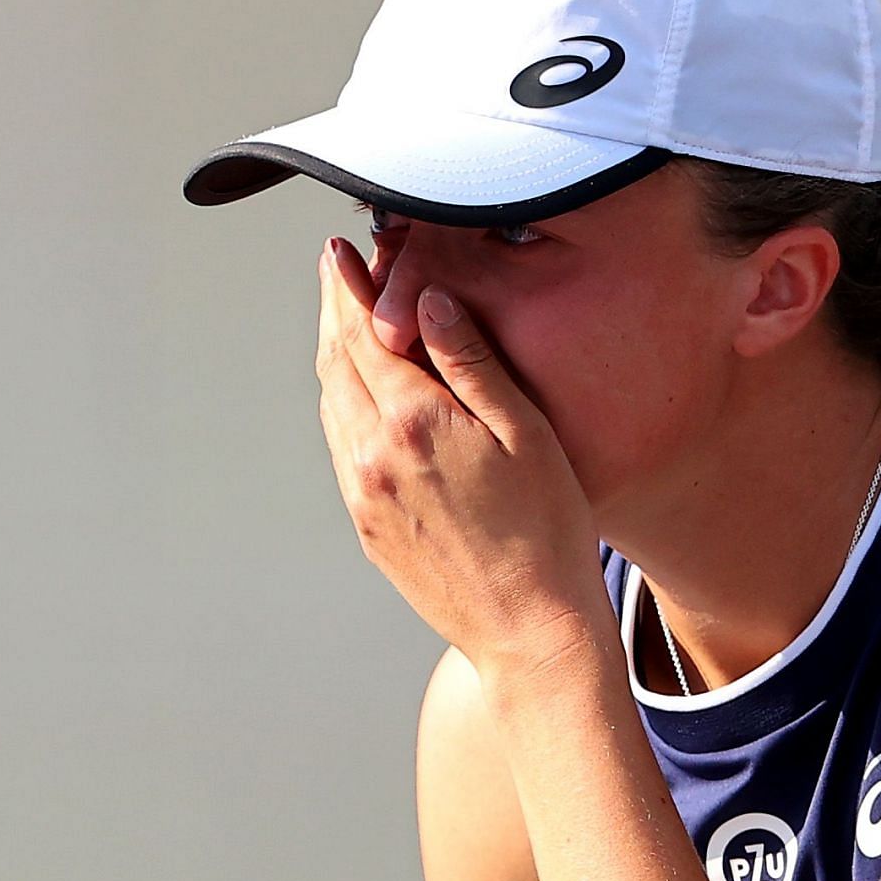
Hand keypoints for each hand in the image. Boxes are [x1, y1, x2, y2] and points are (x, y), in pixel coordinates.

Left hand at [314, 237, 609, 678]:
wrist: (530, 630)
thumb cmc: (549, 530)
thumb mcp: (526, 433)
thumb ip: (473, 362)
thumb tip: (427, 301)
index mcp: (414, 421)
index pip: (363, 332)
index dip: (348, 286)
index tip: (340, 250)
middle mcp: (373, 455)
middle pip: (336, 362)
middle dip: (335, 311)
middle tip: (337, 271)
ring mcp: (363, 494)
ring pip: (332, 405)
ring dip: (334, 357)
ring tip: (346, 323)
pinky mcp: (367, 525)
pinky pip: (342, 447)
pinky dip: (343, 405)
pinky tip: (362, 396)